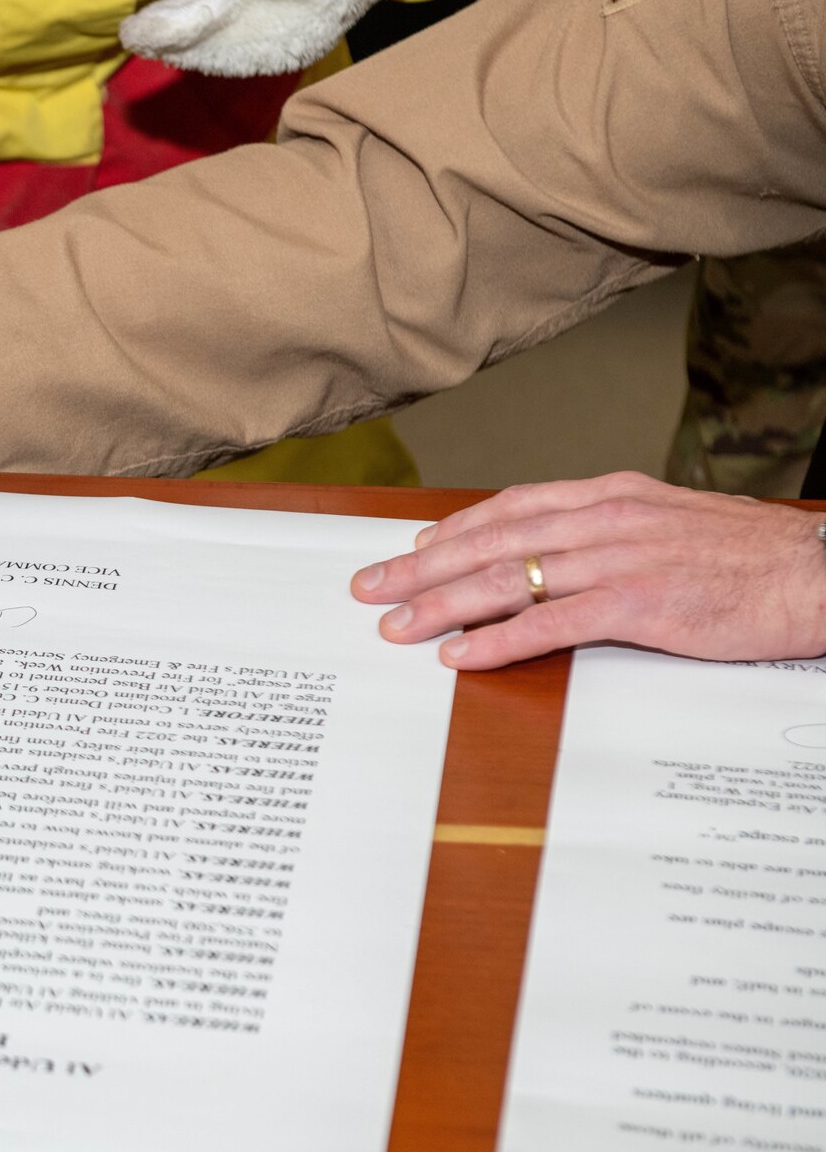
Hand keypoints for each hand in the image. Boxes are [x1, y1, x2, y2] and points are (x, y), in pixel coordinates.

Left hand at [350, 472, 825, 669]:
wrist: (819, 572)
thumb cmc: (751, 559)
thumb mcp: (671, 525)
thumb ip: (610, 534)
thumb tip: (561, 552)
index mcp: (611, 497)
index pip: (512, 507)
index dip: (453, 530)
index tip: (411, 549)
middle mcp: (605, 520)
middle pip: (491, 541)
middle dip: (420, 568)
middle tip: (370, 589)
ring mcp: (618, 561)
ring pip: (507, 579)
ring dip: (441, 605)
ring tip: (395, 626)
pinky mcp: (638, 605)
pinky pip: (548, 623)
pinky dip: (495, 639)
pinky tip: (458, 655)